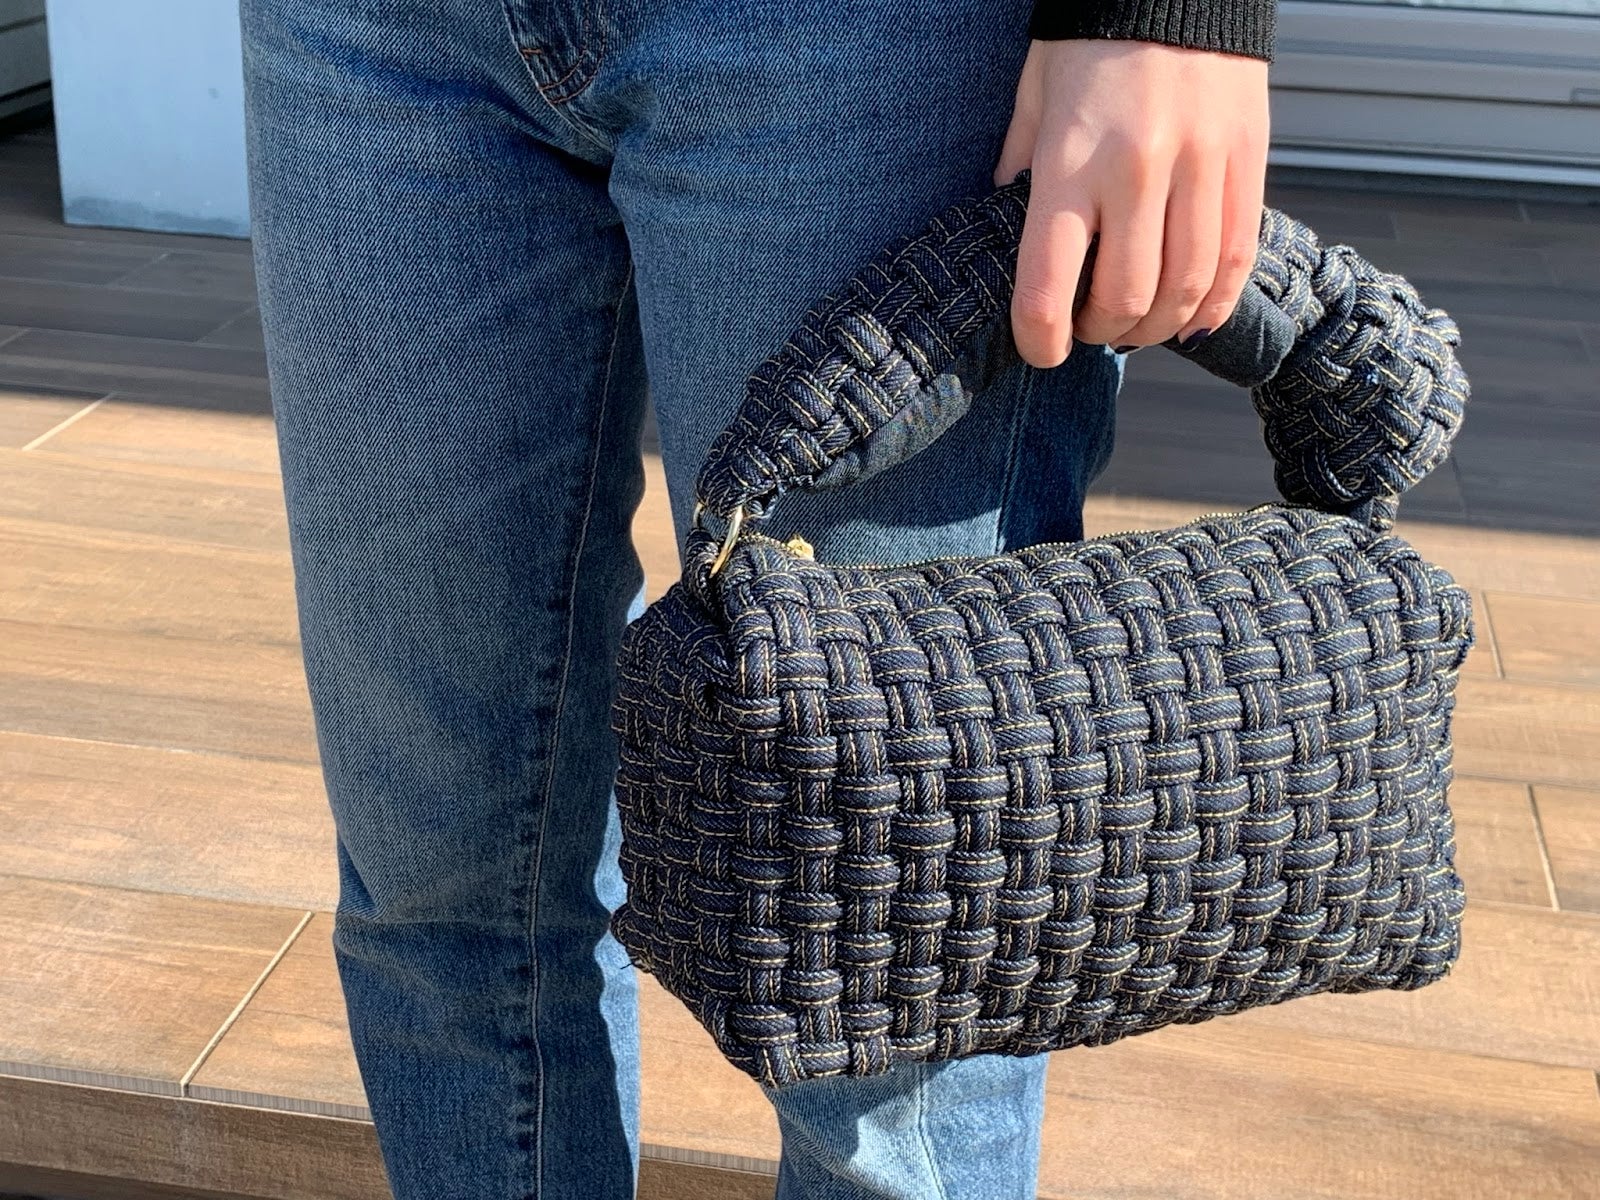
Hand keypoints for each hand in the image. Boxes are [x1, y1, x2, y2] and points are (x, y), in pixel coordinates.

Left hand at [995, 39, 1269, 366]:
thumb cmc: (1093, 39)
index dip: (1041, 339)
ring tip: (1136, 322)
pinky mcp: (1247, 163)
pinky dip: (1211, 305)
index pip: (1049, 284)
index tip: (1041, 350)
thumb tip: (1007, 228)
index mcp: (1071, 161)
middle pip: (1127, 300)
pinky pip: (1235, 260)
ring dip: (1156, 327)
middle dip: (1102, 333)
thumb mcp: (1035, 95)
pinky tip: (1188, 314)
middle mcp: (1136, 171)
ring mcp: (1200, 168)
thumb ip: (1020, 167)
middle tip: (1090, 327)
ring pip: (1185, 291)